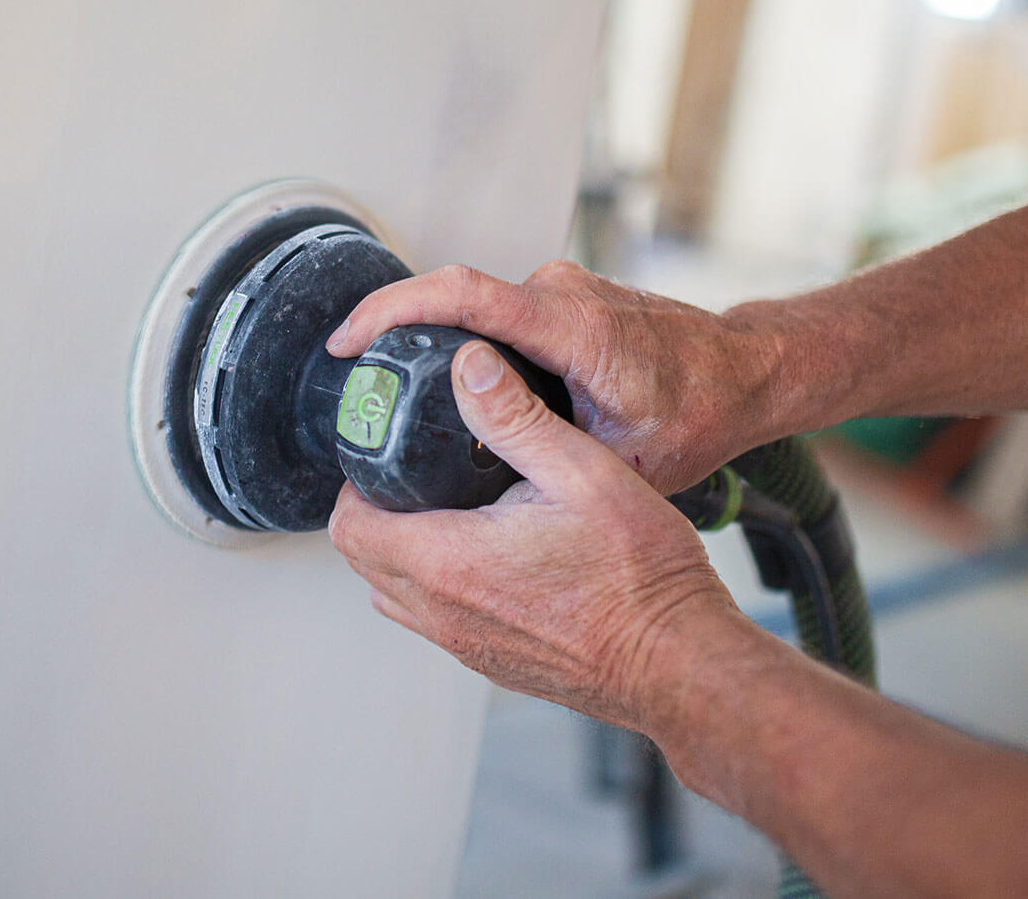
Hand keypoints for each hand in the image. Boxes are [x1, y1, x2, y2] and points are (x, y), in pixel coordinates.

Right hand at [327, 259, 788, 492]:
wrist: (749, 373)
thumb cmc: (702, 411)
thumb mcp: (623, 458)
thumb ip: (548, 449)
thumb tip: (475, 460)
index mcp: (575, 328)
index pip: (463, 293)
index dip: (394, 309)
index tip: (349, 339)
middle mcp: (564, 293)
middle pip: (454, 295)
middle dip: (396, 329)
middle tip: (360, 379)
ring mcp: (565, 288)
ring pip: (477, 306)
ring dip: (437, 341)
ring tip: (405, 392)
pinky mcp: (566, 297)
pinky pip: (500, 310)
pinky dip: (470, 341)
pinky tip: (460, 385)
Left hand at [328, 340, 740, 732]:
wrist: (677, 658)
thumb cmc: (641, 576)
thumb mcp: (581, 470)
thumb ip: (515, 414)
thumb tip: (469, 366)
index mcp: (450, 562)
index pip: (351, 525)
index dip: (355, 484)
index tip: (384, 456)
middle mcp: (445, 612)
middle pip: (363, 559)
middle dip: (376, 511)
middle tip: (416, 474)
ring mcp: (466, 644)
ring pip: (396, 594)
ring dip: (405, 551)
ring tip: (451, 509)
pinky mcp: (491, 662)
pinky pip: (437, 620)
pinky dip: (440, 584)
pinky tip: (491, 554)